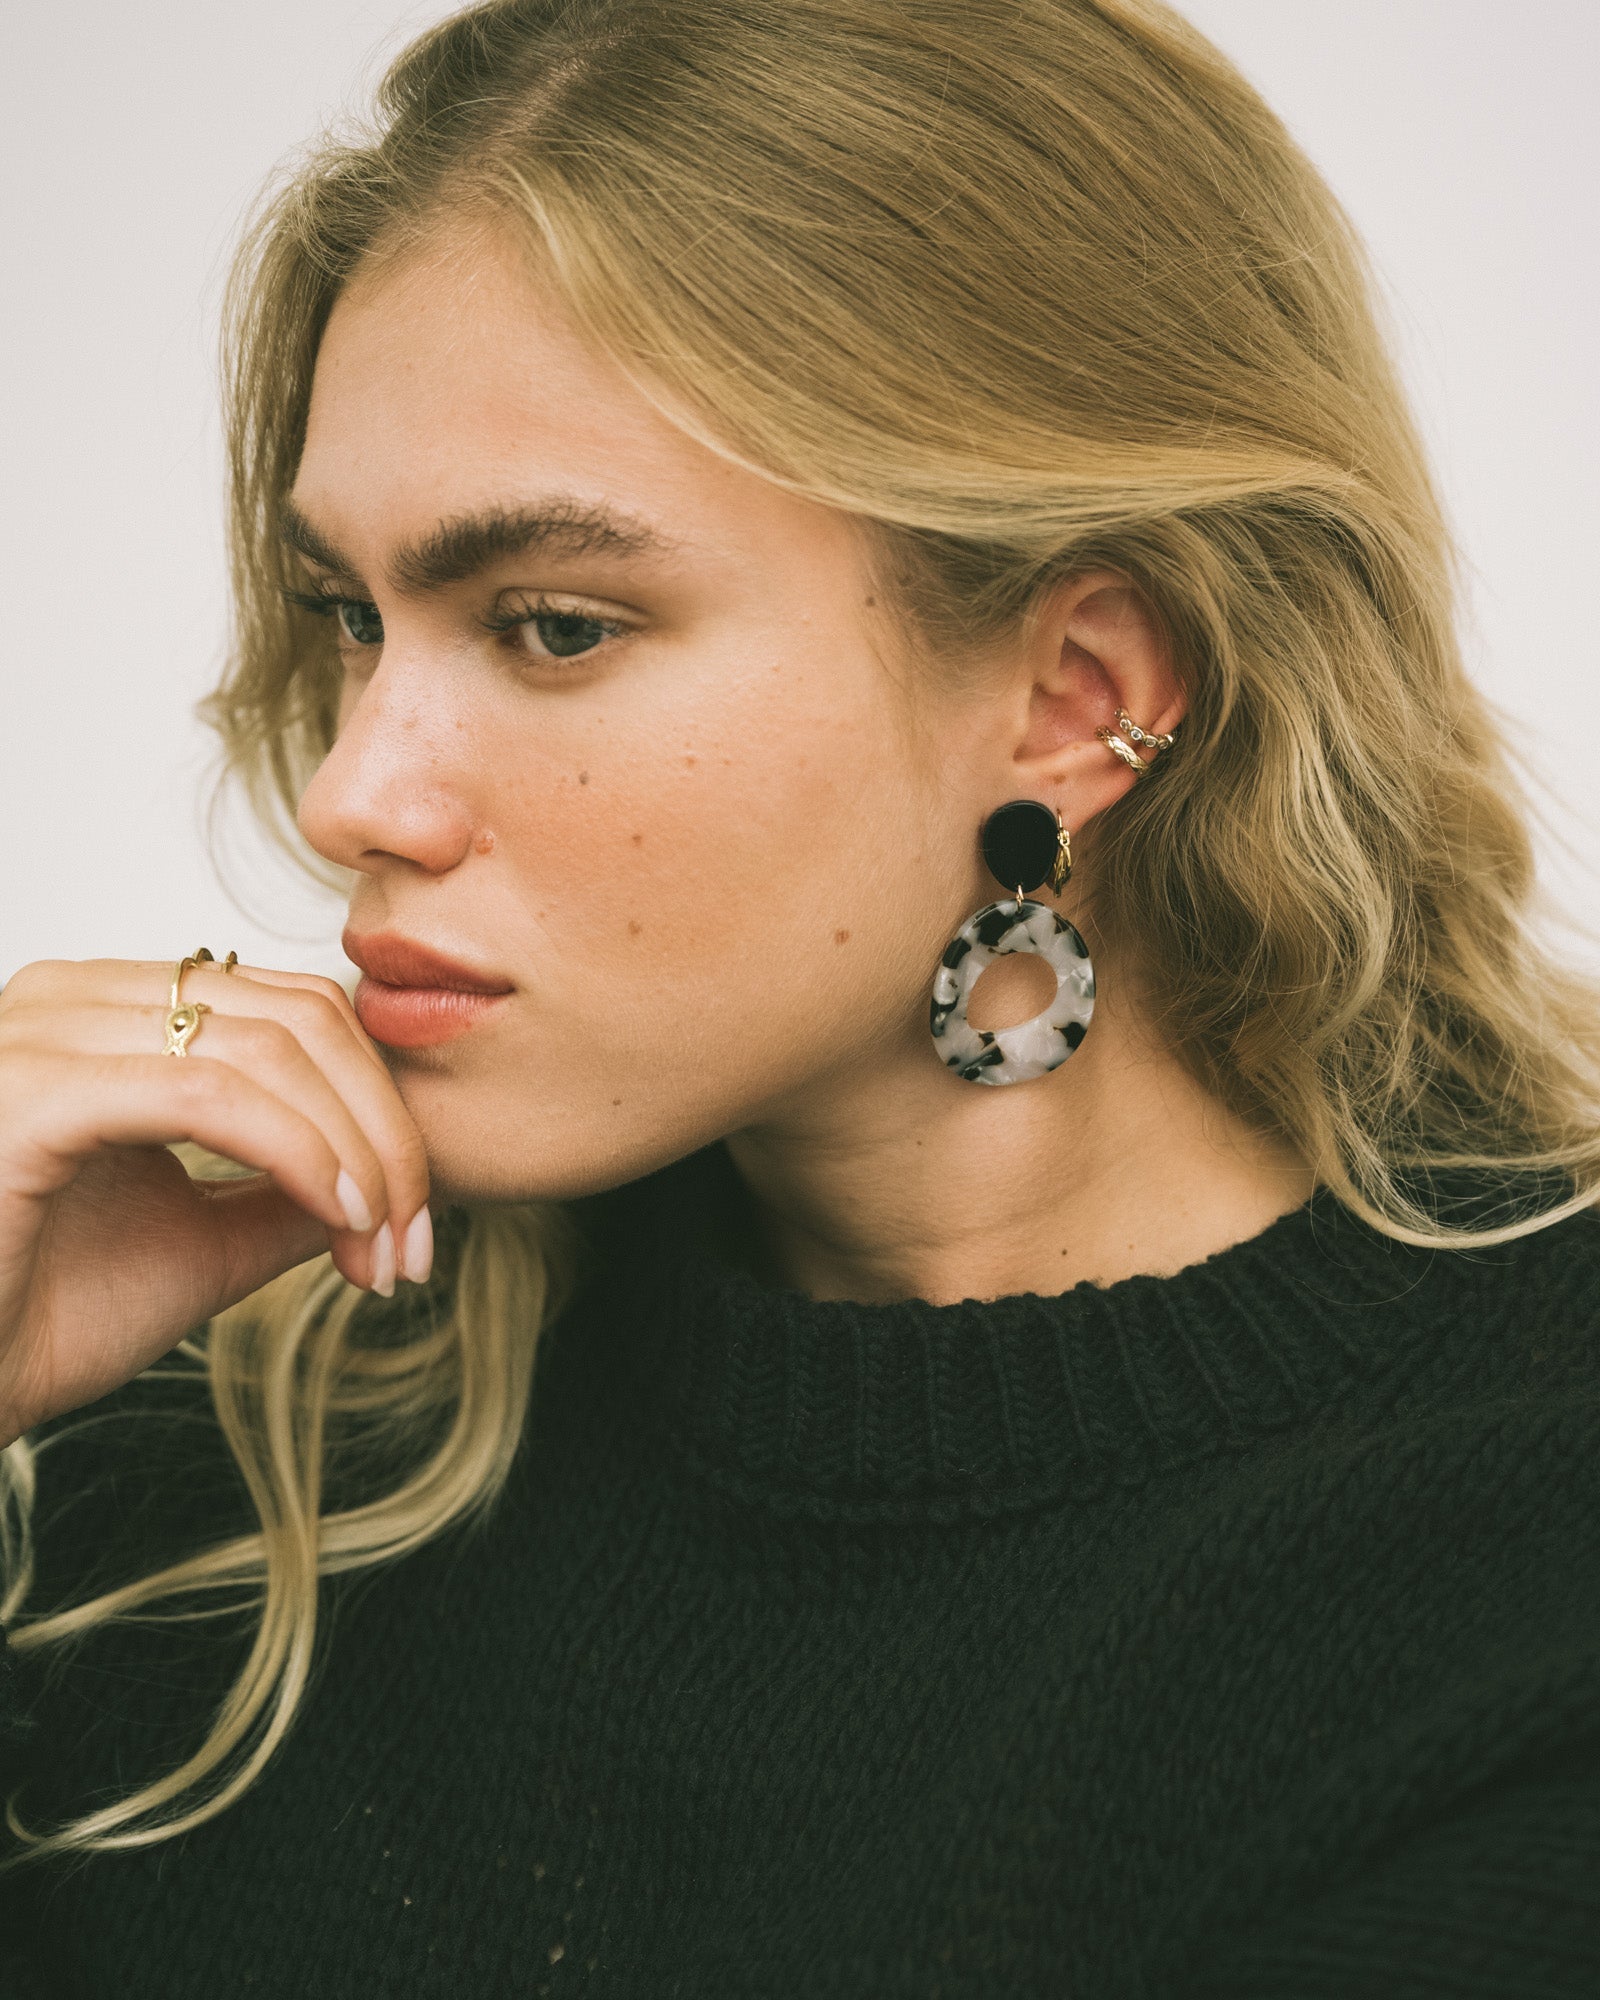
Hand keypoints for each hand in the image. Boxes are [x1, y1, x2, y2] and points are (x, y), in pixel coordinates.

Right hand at [0, 955, 430, 1446]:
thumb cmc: (36, 1316)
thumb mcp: (202, 1242)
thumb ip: (290, 1192)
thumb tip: (394, 1176)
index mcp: (110, 1016)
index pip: (296, 1011)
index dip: (381, 1106)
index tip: (413, 1222)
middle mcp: (71, 998)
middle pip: (301, 1017)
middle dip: (386, 1131)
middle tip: (414, 1241)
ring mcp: (42, 1032)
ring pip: (269, 1048)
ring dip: (357, 1152)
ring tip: (382, 1246)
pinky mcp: (28, 1090)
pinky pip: (207, 1093)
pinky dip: (297, 1150)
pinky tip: (338, 1214)